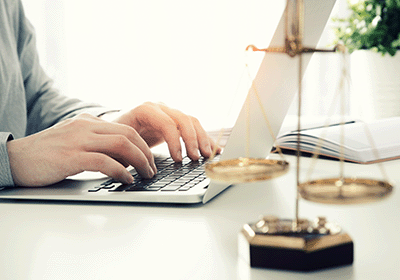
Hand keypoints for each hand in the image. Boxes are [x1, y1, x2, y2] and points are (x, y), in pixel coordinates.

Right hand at [7, 113, 155, 186]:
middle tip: (152, 169)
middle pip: (128, 135)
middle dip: (146, 153)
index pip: (125, 129)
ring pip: (121, 145)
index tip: (149, 159)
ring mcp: (78, 140)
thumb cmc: (46, 154)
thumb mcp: (74, 140)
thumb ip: (95, 143)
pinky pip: (104, 162)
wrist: (13, 159)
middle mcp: (85, 126)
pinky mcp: (70, 157)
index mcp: (88, 121)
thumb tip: (122, 158)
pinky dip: (120, 171)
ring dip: (139, 162)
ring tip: (145, 174)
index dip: (142, 145)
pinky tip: (126, 180)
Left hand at [113, 102, 220, 161]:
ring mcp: (169, 112)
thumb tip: (143, 167)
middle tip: (196, 158)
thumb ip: (130, 151)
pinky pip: (193, 126)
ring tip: (207, 155)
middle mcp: (160, 107)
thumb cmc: (114, 137)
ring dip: (202, 139)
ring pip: (192, 121)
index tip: (179, 160)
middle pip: (184, 119)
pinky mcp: (175, 121)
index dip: (176, 142)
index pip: (167, 123)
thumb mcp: (117, 142)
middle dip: (193, 140)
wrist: (113, 129)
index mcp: (145, 110)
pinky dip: (204, 138)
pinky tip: (212, 149)